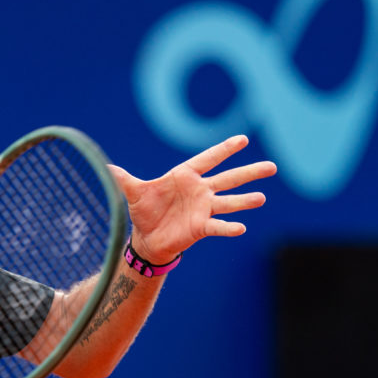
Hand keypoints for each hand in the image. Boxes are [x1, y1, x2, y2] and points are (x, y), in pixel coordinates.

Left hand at [109, 135, 275, 264]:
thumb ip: (124, 179)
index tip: (243, 139)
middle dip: (249, 172)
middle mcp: (200, 191)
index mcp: (185, 176)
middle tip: (272, 167)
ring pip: (229, 201)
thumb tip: (105, 167)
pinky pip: (218, 226)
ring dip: (245, 200)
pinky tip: (242, 227)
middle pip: (228, 178)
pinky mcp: (202, 227)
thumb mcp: (133, 193)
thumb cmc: (144, 211)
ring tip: (262, 197)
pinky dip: (228, 226)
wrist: (147, 238)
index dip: (224, 150)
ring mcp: (204, 209)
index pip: (208, 159)